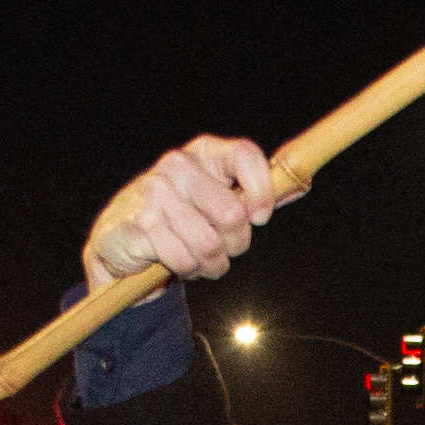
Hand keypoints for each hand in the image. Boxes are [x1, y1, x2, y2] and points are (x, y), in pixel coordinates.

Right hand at [84, 133, 280, 289]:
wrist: (122, 242)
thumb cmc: (181, 220)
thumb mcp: (218, 200)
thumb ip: (255, 193)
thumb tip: (303, 183)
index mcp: (202, 153)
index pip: (245, 155)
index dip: (262, 190)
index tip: (260, 217)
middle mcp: (176, 166)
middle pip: (231, 214)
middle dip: (236, 244)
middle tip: (223, 248)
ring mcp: (153, 194)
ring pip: (208, 245)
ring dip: (211, 265)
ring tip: (198, 260)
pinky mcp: (137, 225)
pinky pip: (183, 260)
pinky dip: (186, 271)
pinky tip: (175, 262)